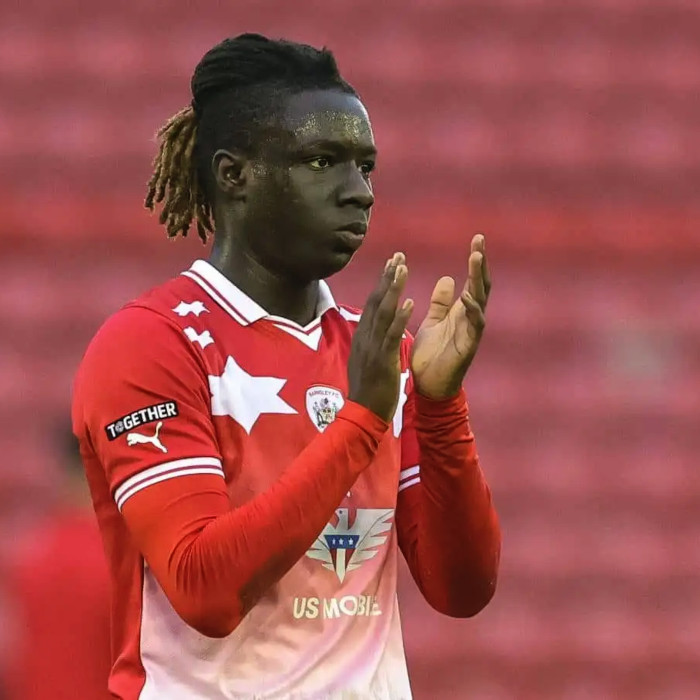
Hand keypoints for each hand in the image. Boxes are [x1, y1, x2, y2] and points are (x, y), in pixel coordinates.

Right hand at [347, 253, 413, 421]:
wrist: (363, 414)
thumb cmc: (369, 389)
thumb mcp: (368, 359)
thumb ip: (372, 341)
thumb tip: (374, 327)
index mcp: (364, 337)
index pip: (374, 304)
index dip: (383, 283)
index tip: (392, 264)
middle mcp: (366, 337)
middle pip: (376, 302)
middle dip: (387, 278)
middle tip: (398, 255)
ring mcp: (373, 348)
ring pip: (383, 313)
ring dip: (393, 289)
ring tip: (402, 268)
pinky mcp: (382, 360)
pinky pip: (392, 335)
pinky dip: (400, 317)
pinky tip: (409, 302)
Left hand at [411, 234, 490, 399]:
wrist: (427, 386)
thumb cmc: (431, 355)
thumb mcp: (434, 322)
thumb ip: (441, 303)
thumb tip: (449, 279)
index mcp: (462, 312)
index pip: (473, 280)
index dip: (476, 261)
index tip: (477, 238)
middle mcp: (470, 318)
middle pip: (481, 285)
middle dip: (481, 263)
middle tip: (479, 241)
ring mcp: (472, 332)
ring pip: (480, 301)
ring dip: (478, 280)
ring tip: (475, 259)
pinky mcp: (468, 347)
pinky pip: (475, 325)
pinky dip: (473, 310)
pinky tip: (468, 296)